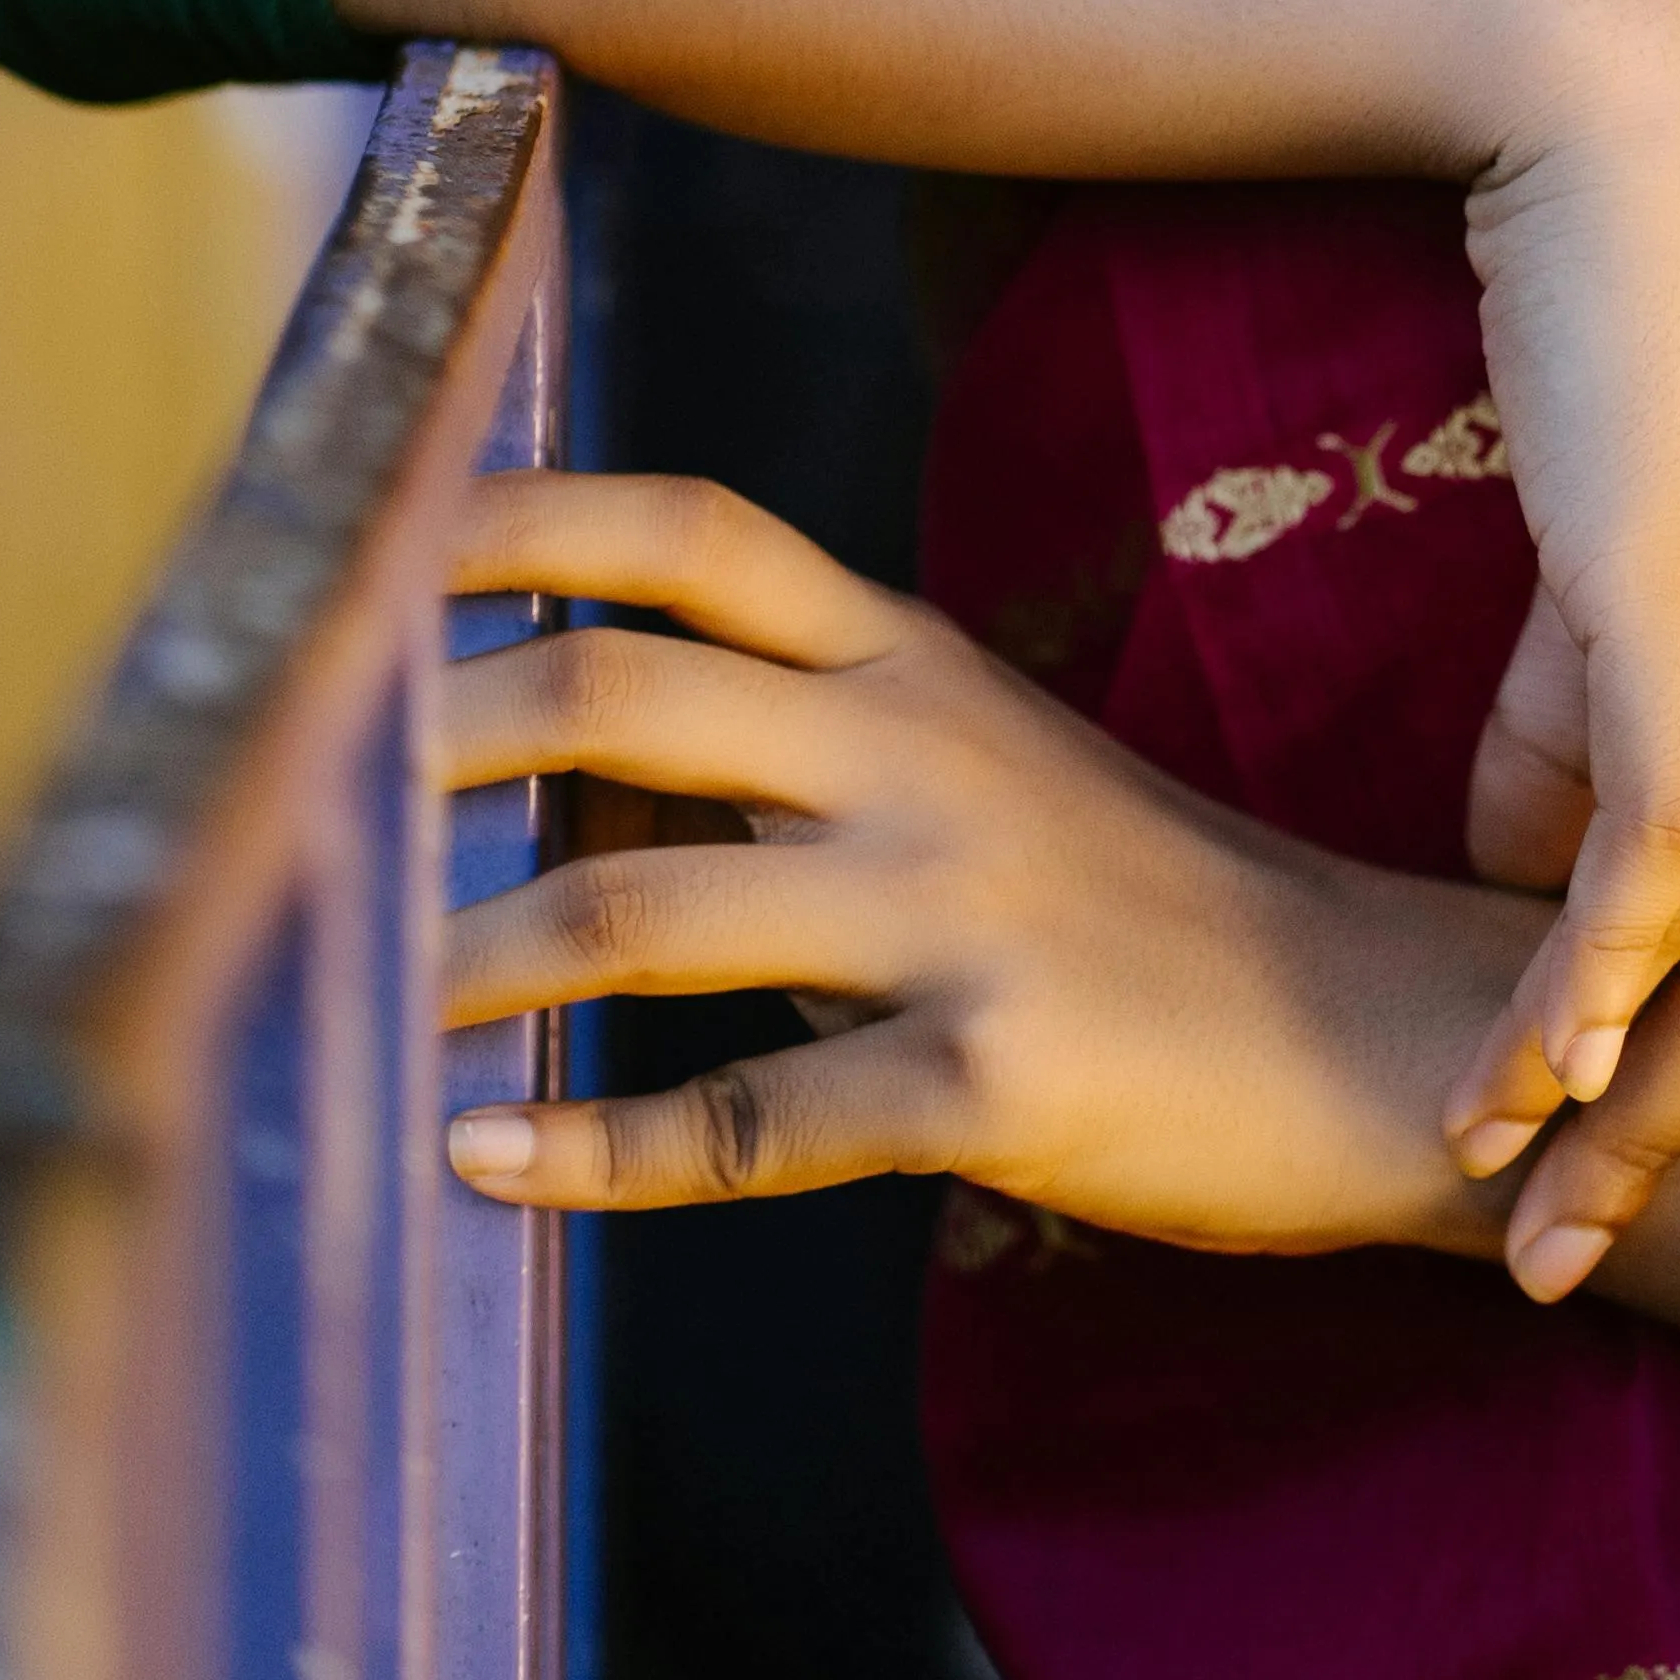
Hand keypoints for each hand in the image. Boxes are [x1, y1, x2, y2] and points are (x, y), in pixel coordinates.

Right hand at [334, 0, 1679, 1322]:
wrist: (1633, 89)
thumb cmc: (1638, 296)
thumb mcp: (1637, 533)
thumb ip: (1587, 700)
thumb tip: (1518, 863)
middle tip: (1650, 1288)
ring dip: (1620, 1103)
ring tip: (1512, 1211)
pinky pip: (1648, 862)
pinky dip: (1572, 989)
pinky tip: (1500, 1076)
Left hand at [437, 471, 1513, 1244]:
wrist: (1370, 1035)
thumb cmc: (1139, 901)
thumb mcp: (972, 767)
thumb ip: (790, 742)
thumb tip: (552, 745)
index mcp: (912, 662)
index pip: (697, 532)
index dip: (530, 518)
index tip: (382, 534)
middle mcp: (918, 754)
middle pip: (623, 690)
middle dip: (441, 732)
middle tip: (310, 793)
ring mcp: (952, 914)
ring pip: (641, 909)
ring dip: (468, 960)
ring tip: (362, 1004)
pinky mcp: (986, 1081)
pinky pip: (743, 1124)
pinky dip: (587, 1151)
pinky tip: (485, 1161)